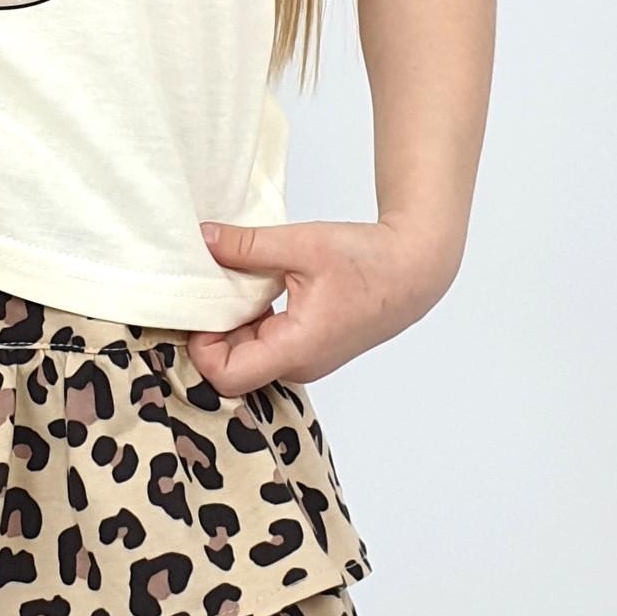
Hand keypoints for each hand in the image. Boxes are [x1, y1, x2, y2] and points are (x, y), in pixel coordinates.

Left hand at [185, 216, 458, 395]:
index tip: (201, 307)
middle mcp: (299, 366)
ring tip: (235, 284)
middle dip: (214, 331)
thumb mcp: (302, 244)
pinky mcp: (311, 349)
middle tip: (210, 288)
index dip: (201, 347)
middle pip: (232, 367)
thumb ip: (247, 246)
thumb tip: (203, 239)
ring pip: (249, 357)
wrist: (415, 269)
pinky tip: (258, 290)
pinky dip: (254, 323)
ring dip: (234, 325)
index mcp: (295, 349)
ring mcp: (306, 361)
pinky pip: (268, 347)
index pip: (225, 376)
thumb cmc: (368, 261)